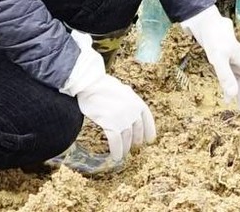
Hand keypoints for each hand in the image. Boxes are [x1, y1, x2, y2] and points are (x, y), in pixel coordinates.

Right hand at [61, 31, 157, 162]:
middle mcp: (132, 111)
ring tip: (122, 154)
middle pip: (137, 131)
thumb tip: (130, 111)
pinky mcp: (110, 124)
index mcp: (136, 101)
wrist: (89, 83)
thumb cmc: (102, 86)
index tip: (150, 139)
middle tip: (133, 148)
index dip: (149, 130)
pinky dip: (117, 151)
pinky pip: (116, 142)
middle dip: (135, 141)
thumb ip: (128, 101)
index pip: (147, 118)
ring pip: (127, 139)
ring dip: (125, 149)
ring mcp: (122, 118)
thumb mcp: (122, 90)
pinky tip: (116, 156)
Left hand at [181, 6, 239, 108]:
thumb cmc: (213, 37)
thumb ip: (226, 76)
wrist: (204, 21)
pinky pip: (230, 75)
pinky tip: (226, 94)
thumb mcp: (218, 58)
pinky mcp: (222, 57)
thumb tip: (233, 95)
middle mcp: (239, 59)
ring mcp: (231, 58)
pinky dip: (230, 85)